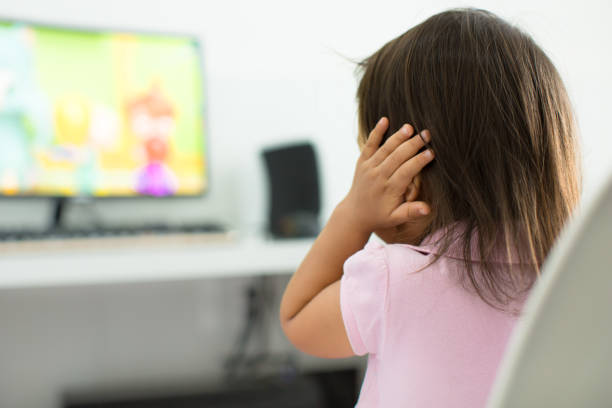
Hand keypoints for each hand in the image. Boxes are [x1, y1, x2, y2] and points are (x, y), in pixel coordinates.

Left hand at [339, 117, 433, 235]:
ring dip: (397, 137)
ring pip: (385, 149)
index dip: (419, 162)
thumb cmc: (380, 216)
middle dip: (412, 145)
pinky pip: (369, 145)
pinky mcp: (362, 162)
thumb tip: (427, 209)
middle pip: (397, 157)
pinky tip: (384, 120)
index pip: (406, 172)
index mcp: (389, 189)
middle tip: (427, 134)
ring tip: (410, 127)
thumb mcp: (395, 218)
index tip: (431, 153)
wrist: (355, 213)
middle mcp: (378, 177)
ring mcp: (368, 168)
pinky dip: (376, 132)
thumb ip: (411, 212)